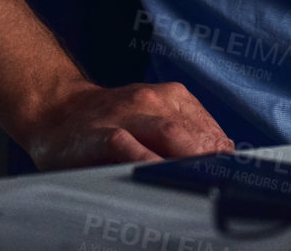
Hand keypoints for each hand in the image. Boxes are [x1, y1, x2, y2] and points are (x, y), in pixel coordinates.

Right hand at [19, 79, 233, 169]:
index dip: (224, 161)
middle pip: (195, 134)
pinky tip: (158, 176)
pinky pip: (128, 146)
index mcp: (172, 98)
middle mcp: (153, 101)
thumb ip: (186, 135)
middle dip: (211, 164)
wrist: (58, 112)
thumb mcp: (153, 118)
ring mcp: (126, 115)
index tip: (233, 183)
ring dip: (188, 162)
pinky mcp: (102, 134)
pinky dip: (147, 161)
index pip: (211, 132)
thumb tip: (224, 162)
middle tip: (219, 192)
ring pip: (170, 134)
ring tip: (199, 187)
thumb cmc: (111, 122)